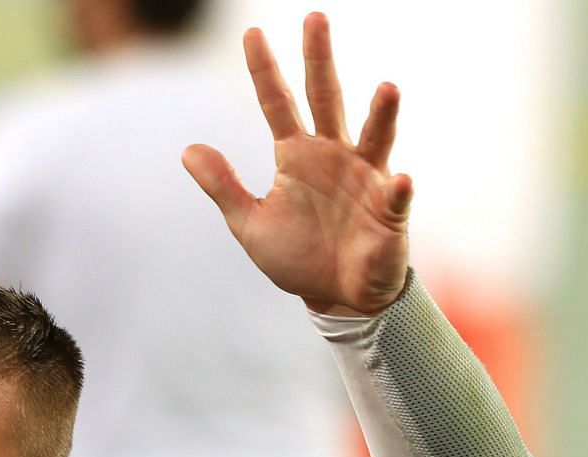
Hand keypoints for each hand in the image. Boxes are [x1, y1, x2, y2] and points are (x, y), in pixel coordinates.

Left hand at [183, 13, 410, 315]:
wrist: (336, 298)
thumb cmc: (298, 256)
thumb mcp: (250, 224)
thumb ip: (223, 186)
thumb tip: (187, 149)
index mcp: (297, 155)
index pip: (276, 104)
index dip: (264, 70)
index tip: (251, 33)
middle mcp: (334, 155)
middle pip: (326, 98)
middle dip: (320, 60)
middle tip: (314, 18)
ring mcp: (366, 180)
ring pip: (374, 137)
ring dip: (382, 115)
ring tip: (387, 87)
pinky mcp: (389, 213)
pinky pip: (396, 198)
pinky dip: (399, 190)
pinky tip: (400, 179)